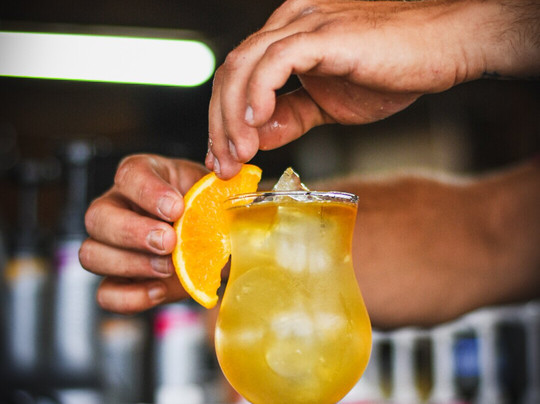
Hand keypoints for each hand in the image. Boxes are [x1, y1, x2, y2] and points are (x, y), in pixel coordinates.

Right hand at [79, 155, 208, 313]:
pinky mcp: (118, 280)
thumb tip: (237, 188)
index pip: (130, 174)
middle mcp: (119, 207)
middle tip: (170, 242)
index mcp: (145, 176)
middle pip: (97, 216)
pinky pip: (105, 293)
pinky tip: (160, 289)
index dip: (149, 191)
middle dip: (133, 232)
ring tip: (169, 268)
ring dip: (130, 264)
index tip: (177, 208)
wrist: (216, 245)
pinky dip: (131, 297)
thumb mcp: (218, 196)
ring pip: (91, 254)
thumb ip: (222, 194)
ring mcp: (112, 246)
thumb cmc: (210, 211)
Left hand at [206, 0, 538, 178]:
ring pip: (244, 67)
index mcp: (287, 36)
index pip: (238, 76)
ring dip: (234, 117)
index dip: (223, 118)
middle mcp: (288, 22)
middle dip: (220, 123)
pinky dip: (258, 95)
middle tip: (223, 164)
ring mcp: (303, 23)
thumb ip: (291, 116)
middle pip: (231, 72)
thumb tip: (259, 135)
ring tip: (239, 155)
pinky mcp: (323, 33)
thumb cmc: (393, 70)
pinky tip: (258, 125)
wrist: (443, 50)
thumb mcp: (329, 105)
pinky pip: (275, 63)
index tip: (222, 156)